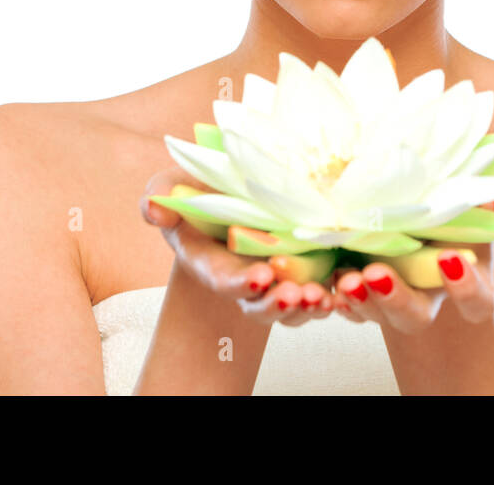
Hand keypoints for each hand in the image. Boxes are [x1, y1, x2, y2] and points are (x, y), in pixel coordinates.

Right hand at [139, 164, 335, 326]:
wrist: (233, 189)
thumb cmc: (199, 187)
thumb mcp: (174, 184)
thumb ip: (159, 195)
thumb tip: (154, 209)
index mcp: (210, 261)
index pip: (223, 279)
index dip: (241, 283)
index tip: (261, 277)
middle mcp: (242, 279)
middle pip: (257, 304)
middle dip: (275, 304)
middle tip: (293, 295)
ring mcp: (274, 281)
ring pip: (288, 309)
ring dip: (304, 308)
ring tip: (320, 298)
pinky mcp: (302, 275)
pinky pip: (314, 297)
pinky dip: (327, 300)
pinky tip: (338, 295)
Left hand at [328, 188, 493, 332]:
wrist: (421, 207)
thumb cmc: (460, 204)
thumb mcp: (485, 201)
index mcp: (467, 281)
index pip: (476, 301)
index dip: (466, 288)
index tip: (449, 258)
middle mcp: (426, 297)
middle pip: (414, 317)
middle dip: (395, 300)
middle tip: (376, 273)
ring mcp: (390, 296)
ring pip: (375, 312)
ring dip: (360, 298)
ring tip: (348, 278)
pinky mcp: (361, 288)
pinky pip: (347, 304)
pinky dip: (338, 297)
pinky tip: (330, 283)